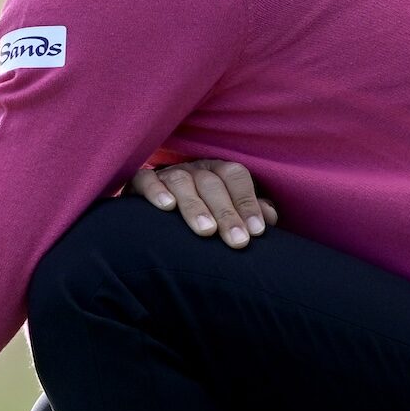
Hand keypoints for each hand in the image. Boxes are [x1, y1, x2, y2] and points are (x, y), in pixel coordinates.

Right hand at [128, 159, 278, 248]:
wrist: (151, 220)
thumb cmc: (201, 216)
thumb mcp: (226, 213)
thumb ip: (248, 212)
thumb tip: (270, 218)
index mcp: (216, 171)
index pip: (235, 176)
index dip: (247, 202)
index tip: (257, 232)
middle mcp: (193, 169)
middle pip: (211, 182)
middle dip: (226, 212)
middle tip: (238, 241)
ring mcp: (166, 174)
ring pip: (182, 182)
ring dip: (195, 206)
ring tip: (206, 231)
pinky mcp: (138, 182)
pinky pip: (145, 180)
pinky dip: (156, 191)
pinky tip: (166, 208)